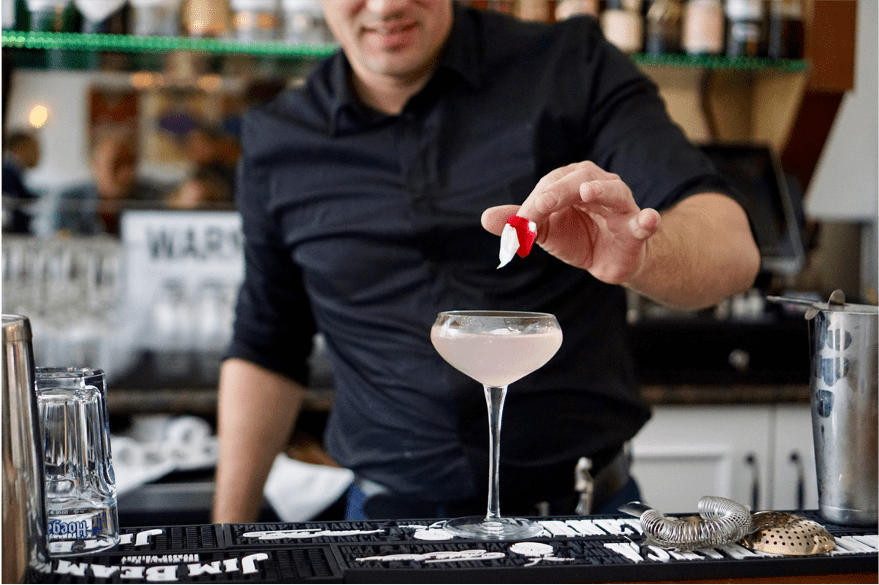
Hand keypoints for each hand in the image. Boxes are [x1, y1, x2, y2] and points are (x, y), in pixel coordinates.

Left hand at [482, 161, 660, 284]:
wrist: (609, 261)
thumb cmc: (577, 237)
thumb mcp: (544, 231)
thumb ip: (520, 223)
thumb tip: (485, 218)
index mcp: (573, 183)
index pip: (551, 185)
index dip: (535, 203)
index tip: (520, 223)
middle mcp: (600, 186)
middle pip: (581, 178)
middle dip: (560, 191)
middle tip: (541, 205)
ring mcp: (622, 206)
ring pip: (614, 192)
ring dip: (602, 190)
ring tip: (588, 192)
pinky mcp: (637, 230)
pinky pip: (646, 221)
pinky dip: (649, 220)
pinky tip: (649, 219)